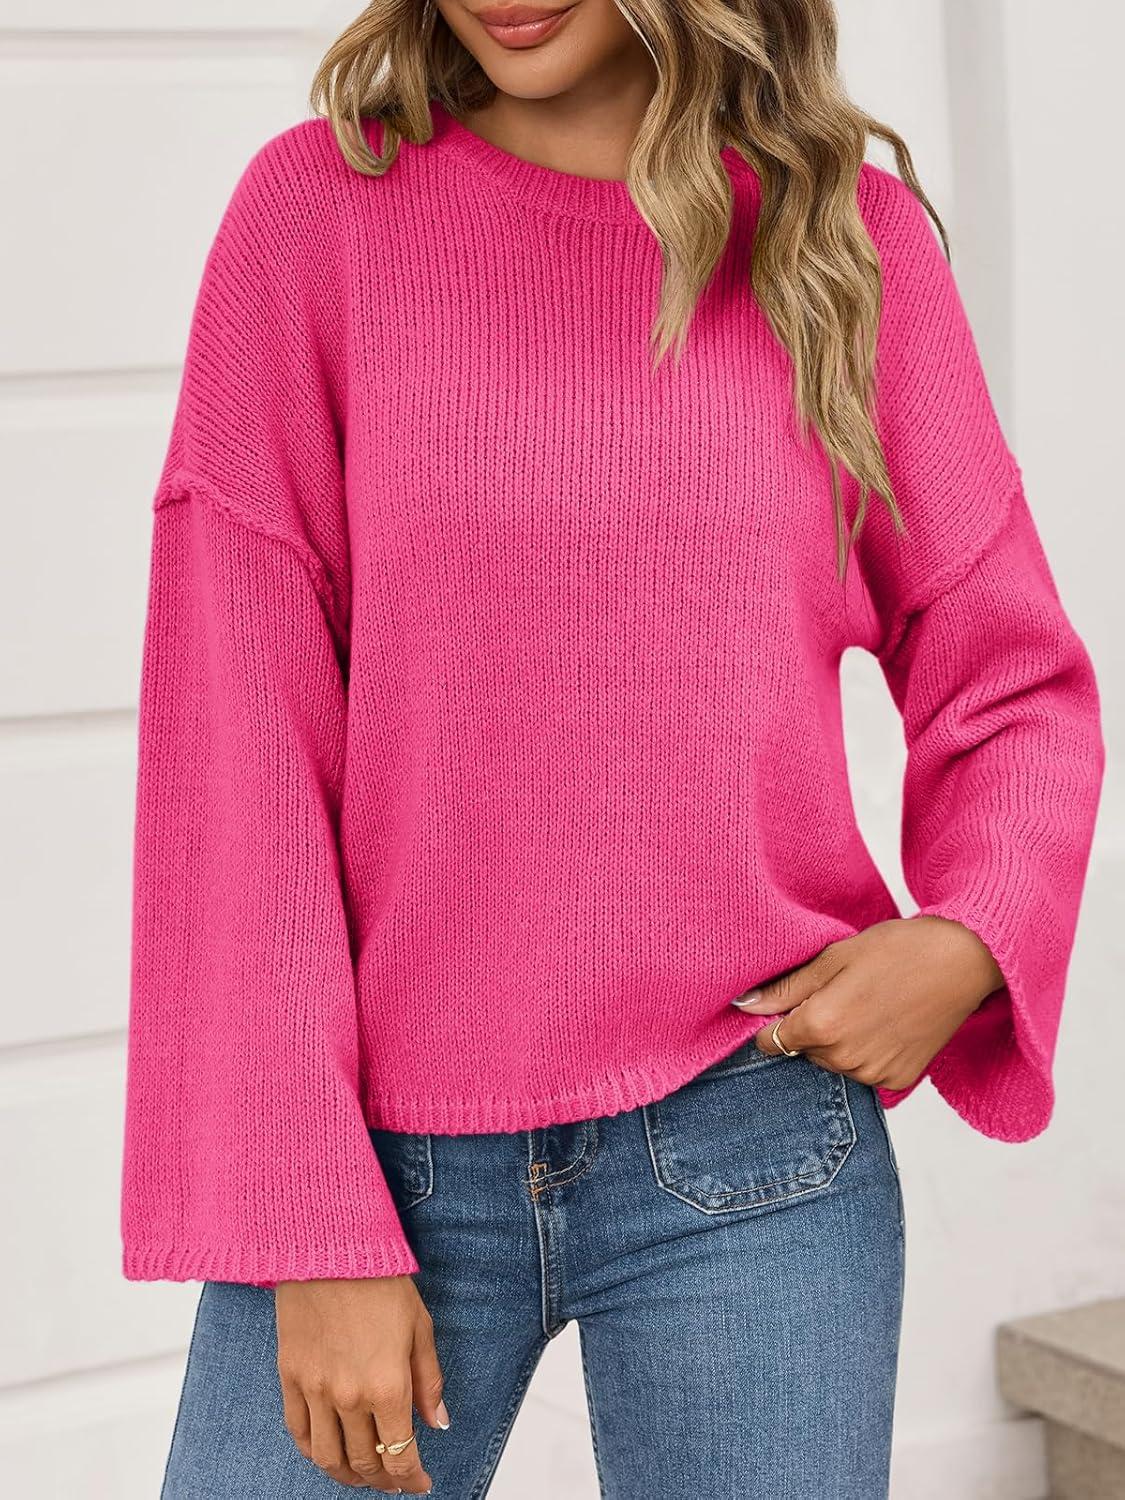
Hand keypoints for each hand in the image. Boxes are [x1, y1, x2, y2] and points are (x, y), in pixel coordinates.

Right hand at [275, 1276, 446, 1492]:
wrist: (330, 1250)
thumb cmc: (379, 1281)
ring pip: (329, 1457)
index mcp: (388, 1386)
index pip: (401, 1454)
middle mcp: (350, 1397)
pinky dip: (313, 1453)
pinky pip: (298, 1432)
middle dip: (383, 1479)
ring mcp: (315, 1390)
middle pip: (366, 1462)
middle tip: (394, 1481)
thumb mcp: (420, 1327)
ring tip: (362, 1475)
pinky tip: (327, 1453)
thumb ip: (429, 1381)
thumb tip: (437, 1422)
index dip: (412, 1478)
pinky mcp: (289, 1377)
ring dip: (348, 1476)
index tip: (419, 1483)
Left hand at [732, 916, 1004, 1090]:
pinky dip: (866, 1052)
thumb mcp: (834, 957)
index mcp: (823, 1025)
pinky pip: (863, 1072)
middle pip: (803, 1051)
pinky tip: (885, 1022)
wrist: (963, 962)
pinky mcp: (898, 1081)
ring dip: (839, 1041)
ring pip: (832, 1062)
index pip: (770, 1041)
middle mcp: (845, 1058)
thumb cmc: (899, 950)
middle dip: (811, 1026)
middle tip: (843, 992)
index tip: (793, 1001)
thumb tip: (744, 1005)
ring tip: (867, 1004)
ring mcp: (873, 1074)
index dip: (776, 1020)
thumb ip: (787, 988)